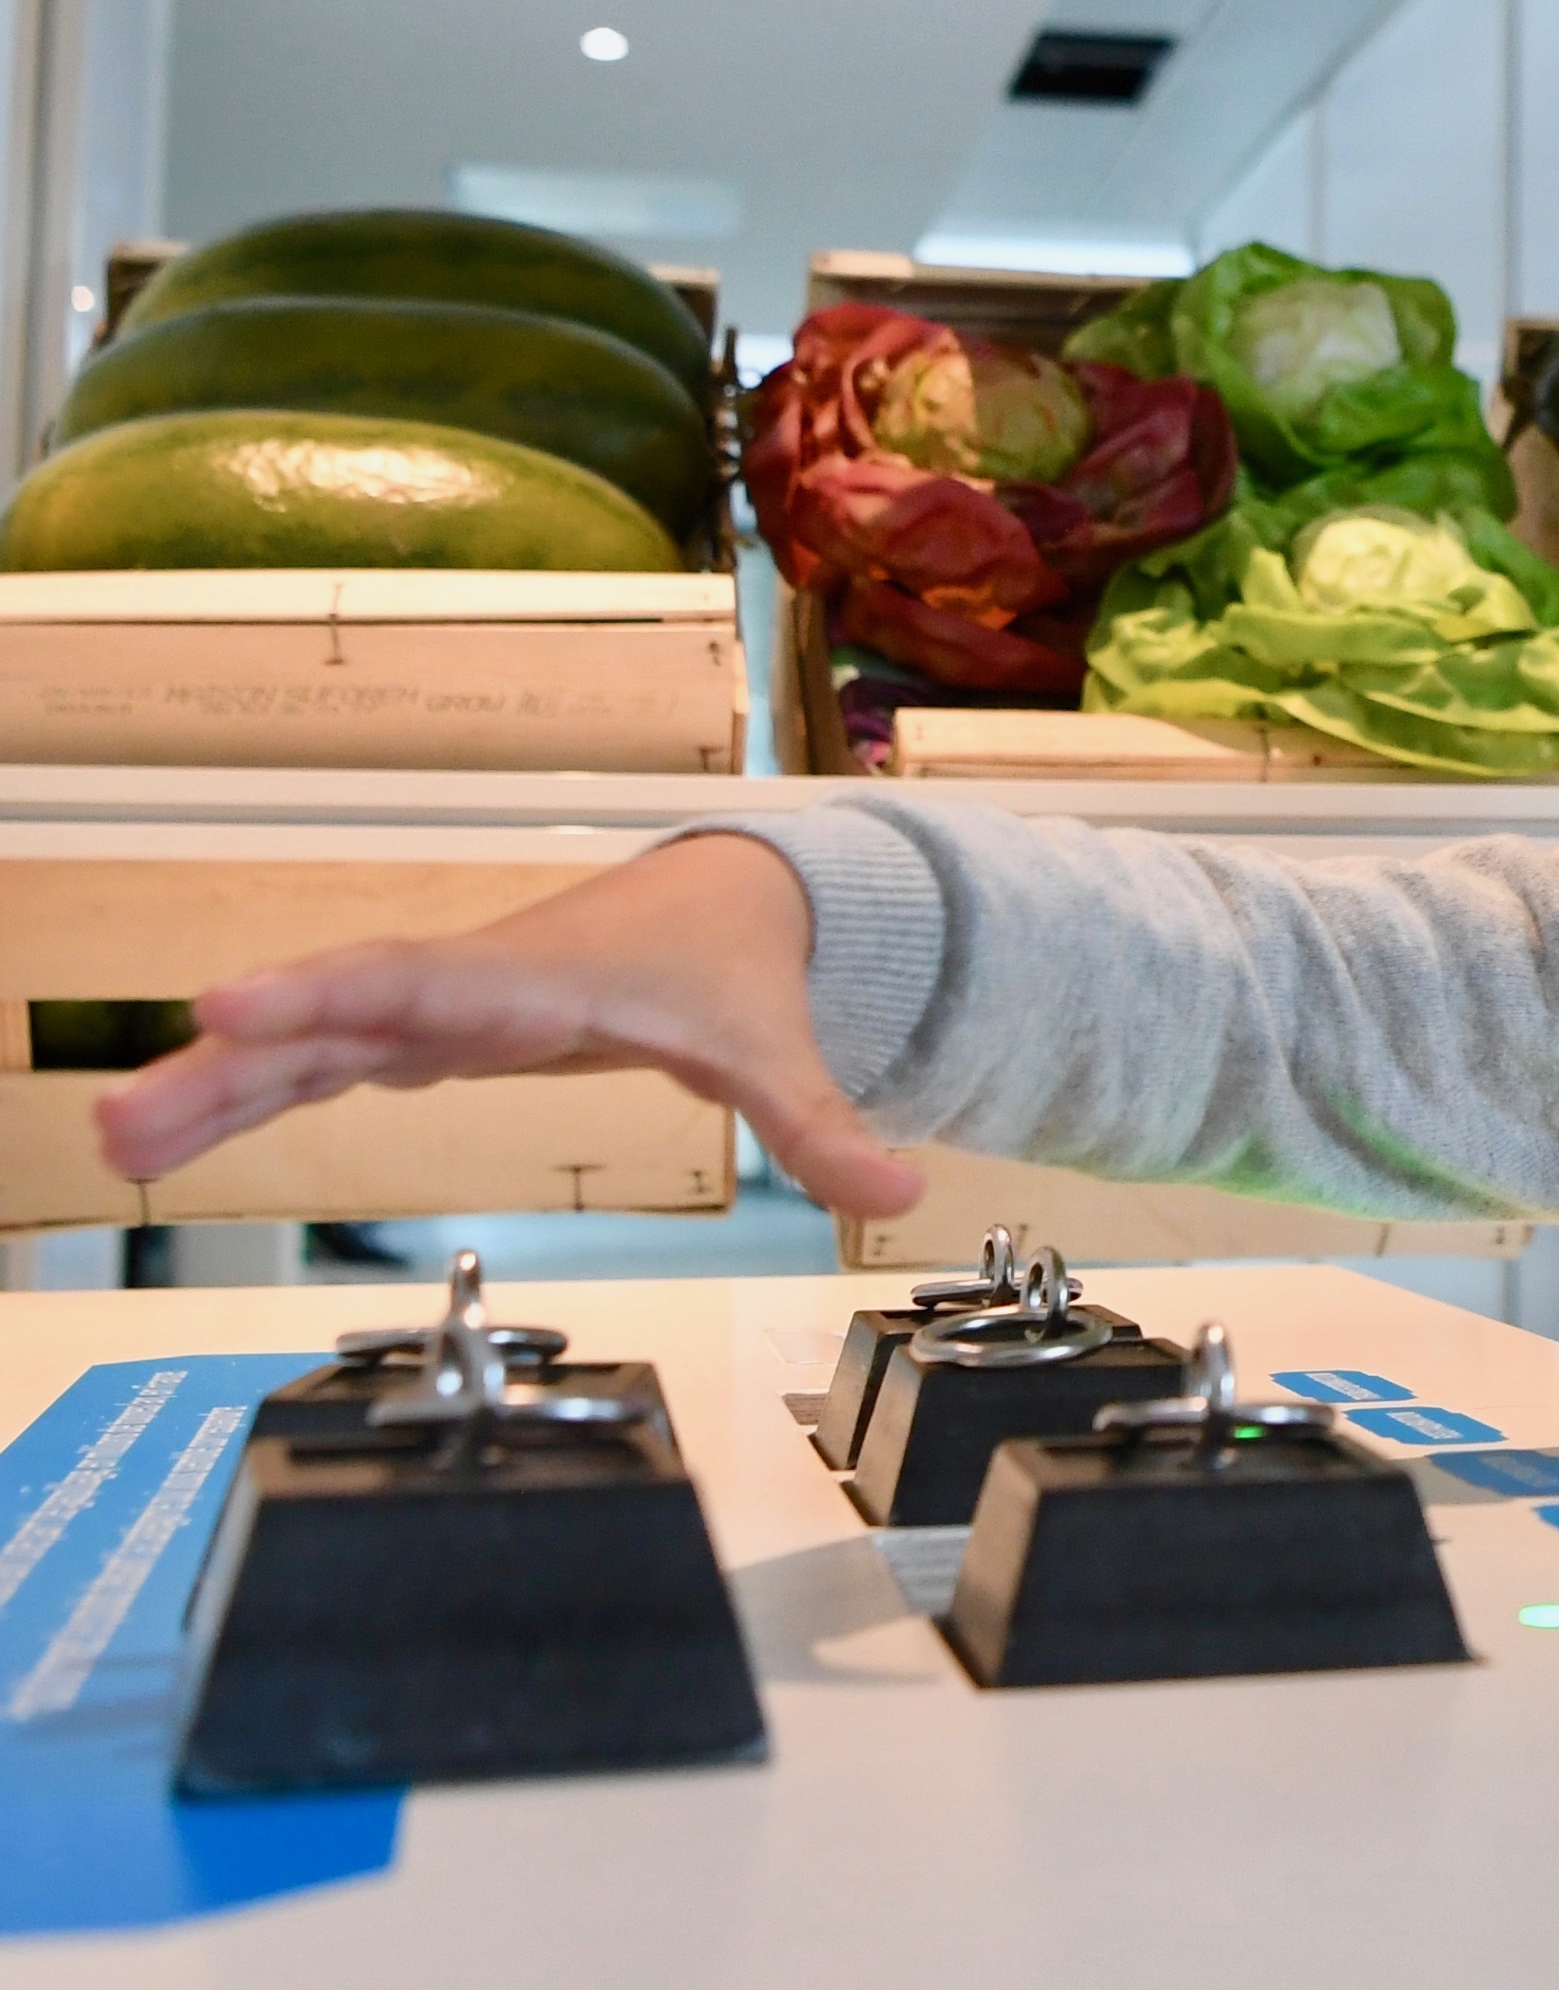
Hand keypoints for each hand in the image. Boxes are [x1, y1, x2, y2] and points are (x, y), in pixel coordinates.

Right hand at [92, 836, 924, 1219]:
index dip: (332, 996)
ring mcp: (439, 1008)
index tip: (232, 1005)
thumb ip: (829, 1129)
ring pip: (313, 1045)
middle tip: (132, 1108)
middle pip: (341, 1018)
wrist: (727, 905)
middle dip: (239, 1058)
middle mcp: (473, 986)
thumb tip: (904, 1195)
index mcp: (545, 982)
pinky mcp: (427, 1035)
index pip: (427, 984)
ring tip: (113, 1142)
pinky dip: (247, 1093)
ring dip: (216, 1089)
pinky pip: (321, 1064)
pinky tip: (160, 1136)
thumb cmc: (736, 973)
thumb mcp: (783, 1054)